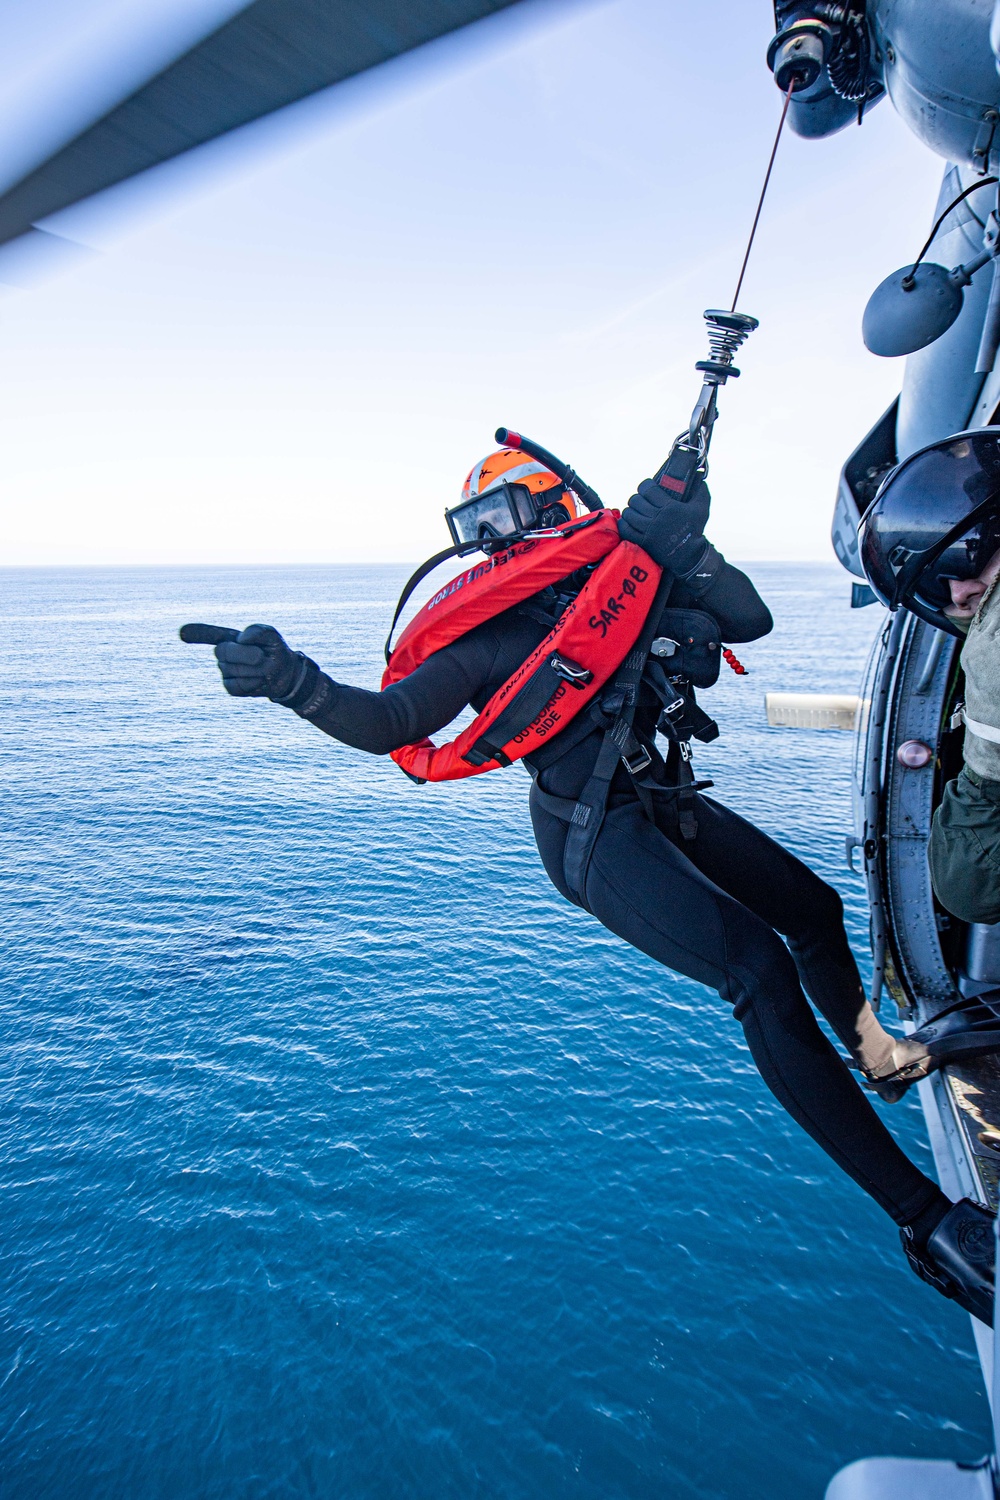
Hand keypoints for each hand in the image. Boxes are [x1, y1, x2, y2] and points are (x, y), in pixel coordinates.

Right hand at [180, 621, 308, 699]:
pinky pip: (236, 686)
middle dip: (244, 654)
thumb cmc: (275, 650)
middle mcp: (224, 653)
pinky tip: (259, 681)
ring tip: (265, 668)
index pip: (210, 634)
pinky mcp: (230, 687)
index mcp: (231, 638)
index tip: (181, 633)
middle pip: (223, 651)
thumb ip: (258, 630)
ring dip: (254, 670)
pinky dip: (252, 683)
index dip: (197, 633)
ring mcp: (225, 671)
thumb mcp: (272, 636)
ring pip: (232, 670)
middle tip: (261, 656)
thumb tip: (241, 639)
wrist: (284, 674)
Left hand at [617, 477, 710, 568]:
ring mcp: (648, 531)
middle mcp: (657, 517)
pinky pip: (625, 529)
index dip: (644, 486)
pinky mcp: (643, 542)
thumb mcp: (702, 509)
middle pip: (635, 500)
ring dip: (630, 511)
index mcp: (669, 507)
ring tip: (635, 512)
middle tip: (641, 502)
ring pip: (628, 513)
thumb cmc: (694, 531)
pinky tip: (629, 522)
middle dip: (637, 499)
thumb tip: (700, 478)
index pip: (647, 489)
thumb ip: (701, 492)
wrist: (689, 556)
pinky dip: (624, 524)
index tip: (647, 488)